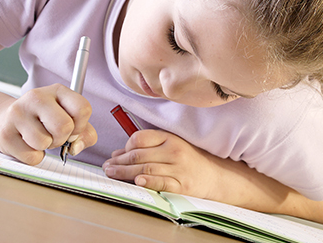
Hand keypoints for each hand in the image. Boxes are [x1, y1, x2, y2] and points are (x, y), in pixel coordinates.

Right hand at [0, 83, 96, 164]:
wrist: (5, 121)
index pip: (82, 108)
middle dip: (63, 138)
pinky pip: (31, 156)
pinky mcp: (5, 133)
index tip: (73, 129)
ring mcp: (18, 113)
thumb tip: (76, 147)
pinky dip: (33, 156)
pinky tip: (27, 144)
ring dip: (46, 147)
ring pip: (45, 143)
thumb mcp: (69, 119)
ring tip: (39, 137)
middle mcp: (37, 96)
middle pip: (64, 126)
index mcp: (58, 90)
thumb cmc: (44, 121)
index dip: (81, 125)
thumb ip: (85, 133)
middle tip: (54, 135)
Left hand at [102, 130, 219, 197]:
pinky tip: (137, 181)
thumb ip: (147, 147)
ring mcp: (178, 168)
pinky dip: (148, 182)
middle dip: (120, 162)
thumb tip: (118, 154)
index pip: (140, 138)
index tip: (117, 154)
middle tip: (107, 167)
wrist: (214, 174)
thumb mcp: (171, 145)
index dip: (125, 146)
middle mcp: (173, 150)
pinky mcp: (182, 185)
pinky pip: (162, 182)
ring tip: (113, 174)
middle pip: (139, 155)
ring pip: (145, 169)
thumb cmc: (189, 158)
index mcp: (170, 137)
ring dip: (125, 173)